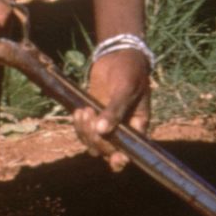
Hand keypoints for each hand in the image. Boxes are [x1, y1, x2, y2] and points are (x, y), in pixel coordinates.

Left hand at [74, 49, 150, 169]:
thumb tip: (102, 130)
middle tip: (91, 115)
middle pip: (107, 150)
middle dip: (97, 139)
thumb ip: (116, 109)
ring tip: (84, 111)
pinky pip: (83, 131)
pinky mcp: (92, 117)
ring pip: (92, 143)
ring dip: (85, 132)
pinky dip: (78, 125)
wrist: (117, 55)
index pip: (129, 152)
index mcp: (137, 127)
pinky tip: (79, 111)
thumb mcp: (126, 88)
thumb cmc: (129, 71)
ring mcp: (105, 125)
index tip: (116, 158)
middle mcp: (121, 131)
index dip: (121, 159)